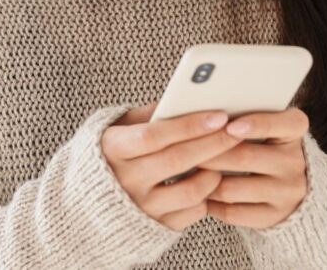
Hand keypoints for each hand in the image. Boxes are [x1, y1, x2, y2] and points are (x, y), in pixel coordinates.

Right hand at [101, 102, 245, 230]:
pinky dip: (206, 197)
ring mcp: (140, 206)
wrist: (89, 201)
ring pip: (190, 191)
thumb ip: (147, 115)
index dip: (188, 126)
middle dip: (212, 144)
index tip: (218, 116)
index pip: (154, 135)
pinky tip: (209, 181)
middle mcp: (125, 180)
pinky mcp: (155, 227)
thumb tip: (182, 100)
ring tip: (222, 159)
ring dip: (213, 173)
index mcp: (113, 149)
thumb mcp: (118, 127)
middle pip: (177, 160)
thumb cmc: (112, 153)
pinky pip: (191, 213)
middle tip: (236, 131)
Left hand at [195, 106, 309, 228]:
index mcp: (294, 129)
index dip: (257, 124)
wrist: (282, 182)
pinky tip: (199, 193)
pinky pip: (233, 212)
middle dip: (209, 153)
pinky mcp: (275, 216)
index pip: (284, 123)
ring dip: (204, 180)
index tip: (229, 125)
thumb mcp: (257, 121)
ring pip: (232, 188)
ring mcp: (288, 192)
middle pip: (245, 157)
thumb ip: (236, 113)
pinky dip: (211, 203)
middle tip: (181, 149)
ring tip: (184, 171)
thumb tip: (198, 112)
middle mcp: (297, 161)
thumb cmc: (257, 139)